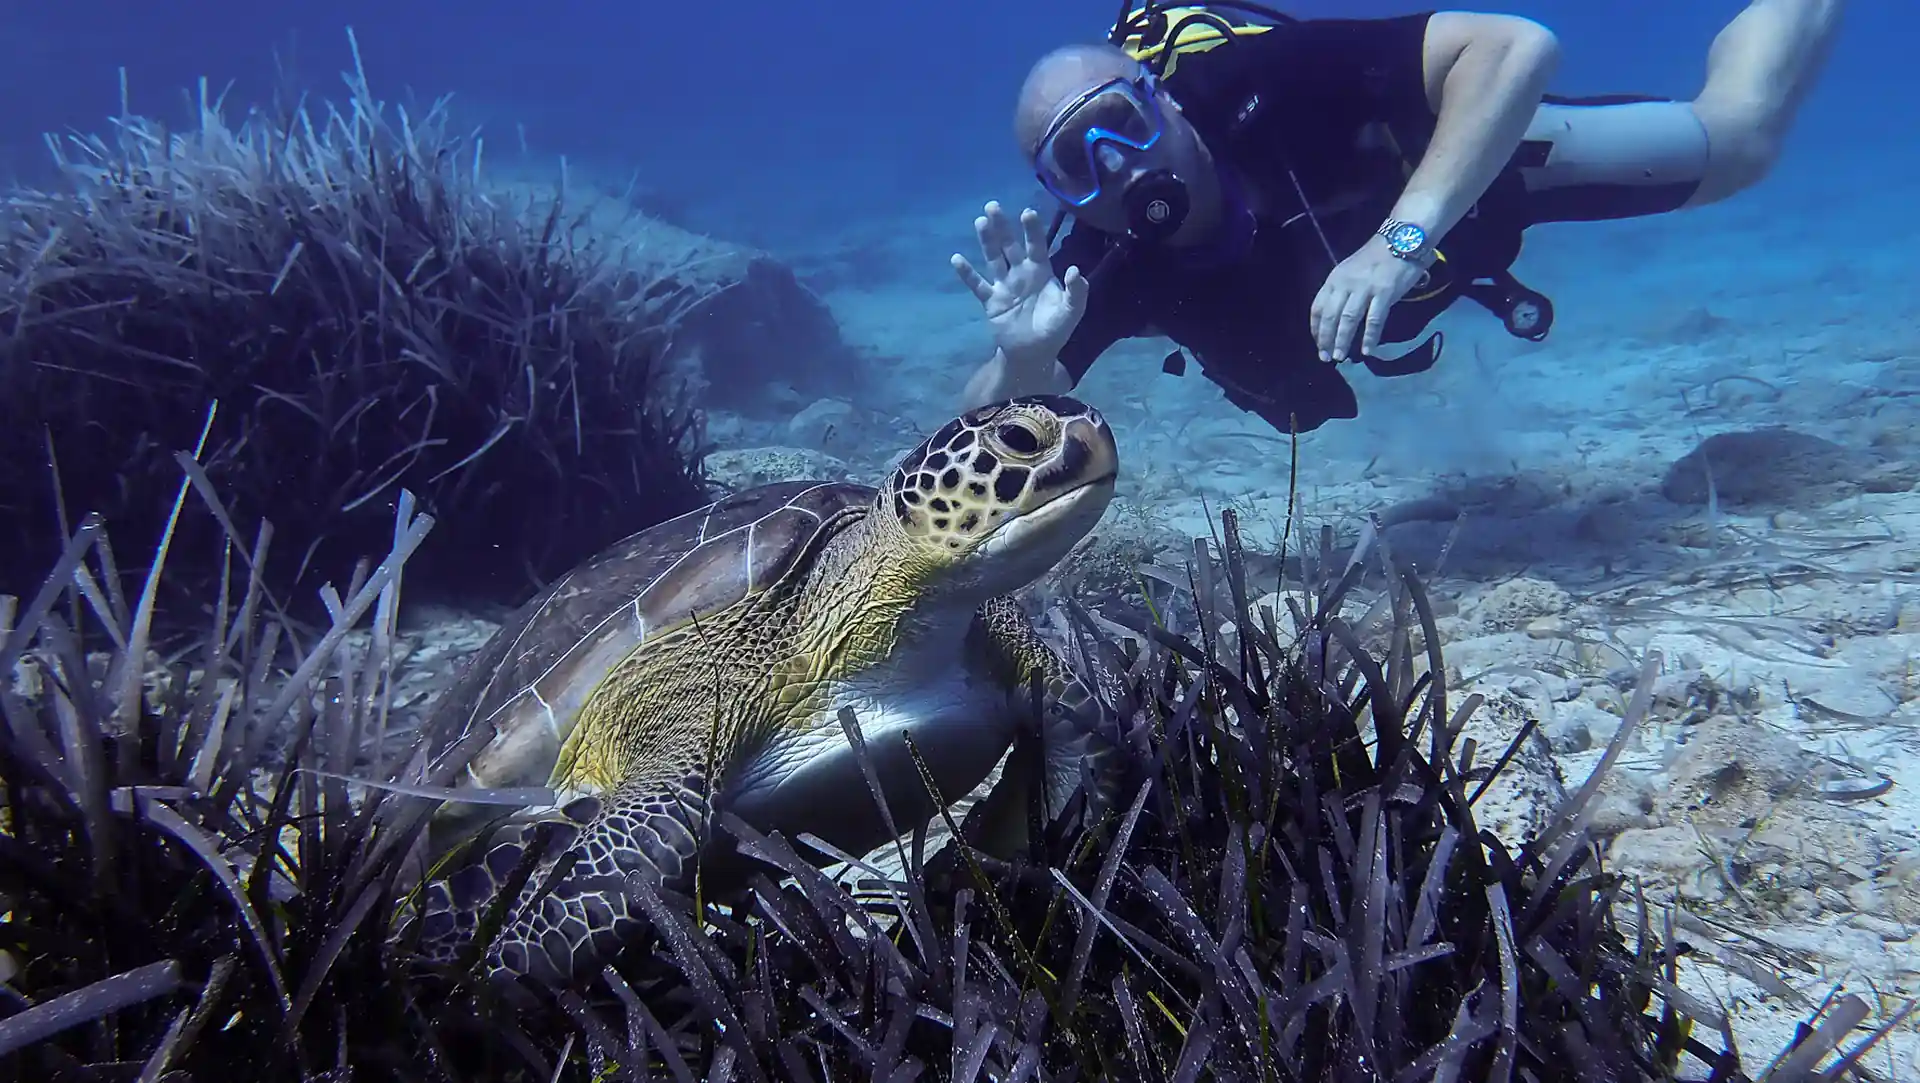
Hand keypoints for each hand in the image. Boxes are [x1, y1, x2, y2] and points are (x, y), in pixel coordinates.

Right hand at [950, 201, 1089, 367]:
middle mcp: (1020, 273)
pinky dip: (967, 274)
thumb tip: (1075, 270)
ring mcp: (1004, 285)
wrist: (1034, 353)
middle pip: (1010, 246)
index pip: (1036, 246)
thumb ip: (1076, 292)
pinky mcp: (991, 301)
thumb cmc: (1054, 329)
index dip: (1032, 230)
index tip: (1027, 212)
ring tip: (980, 222)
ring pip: (993, 259)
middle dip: (1003, 226)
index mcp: (1041, 272)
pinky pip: (978, 285)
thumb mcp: (1071, 311)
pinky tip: (956, 259)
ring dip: (987, 241)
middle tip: (993, 205)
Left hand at [1309, 238, 1429, 361]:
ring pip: (1348, 319)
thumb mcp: (1349, 271)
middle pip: (1330, 316)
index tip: (1318, 344)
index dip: (1316, 329)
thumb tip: (1334, 319)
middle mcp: (1346, 284)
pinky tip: (1367, 350)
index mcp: (1334, 279)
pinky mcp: (1385, 292)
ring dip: (1342, 341)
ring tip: (1339, 358)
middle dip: (1326, 339)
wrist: (1401, 240)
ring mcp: (1365, 288)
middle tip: (1325, 358)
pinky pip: (1374, 319)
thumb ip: (1341, 291)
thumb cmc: (1375, 258)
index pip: (1318, 307)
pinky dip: (1370, 337)